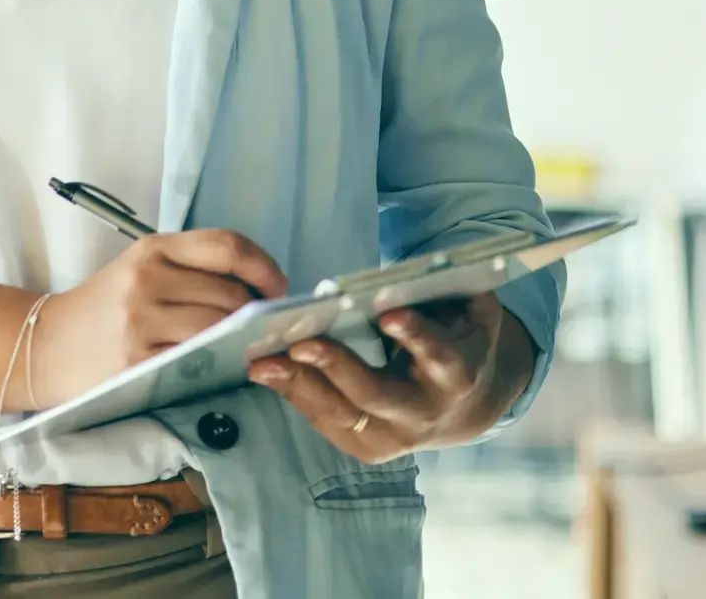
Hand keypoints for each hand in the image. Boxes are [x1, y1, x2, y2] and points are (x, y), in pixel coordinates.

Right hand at [36, 229, 287, 406]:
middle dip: (256, 315)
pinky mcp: (139, 358)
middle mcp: (148, 278)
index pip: (227, 246)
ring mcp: (142, 319)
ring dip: (242, 342)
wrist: (45, 345)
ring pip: (220, 328)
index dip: (264, 267)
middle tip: (261, 330)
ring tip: (242, 348)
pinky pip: (198, 359)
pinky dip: (219, 363)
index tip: (277, 289)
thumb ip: (190, 272)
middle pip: (231, 293)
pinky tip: (220, 366)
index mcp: (152, 249)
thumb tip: (257, 291)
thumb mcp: (139, 272)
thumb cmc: (101, 310)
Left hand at [247, 294, 526, 459]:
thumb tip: (398, 276)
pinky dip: (294, 395)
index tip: (389, 314)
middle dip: (336, 367)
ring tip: (261, 362)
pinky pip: (325, 422)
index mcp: (456, 373)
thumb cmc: (453, 342)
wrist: (463, 407)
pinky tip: (265, 372)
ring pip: (342, 414)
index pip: (439, 356)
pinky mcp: (367, 447)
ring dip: (299, 385)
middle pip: (376, 394)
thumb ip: (437, 294)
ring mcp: (395, 437)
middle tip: (299, 343)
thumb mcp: (462, 313)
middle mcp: (426, 413)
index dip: (416, 336)